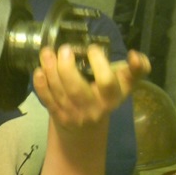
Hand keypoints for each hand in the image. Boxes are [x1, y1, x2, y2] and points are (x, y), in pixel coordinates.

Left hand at [33, 45, 149, 131]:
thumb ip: (136, 69)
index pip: (106, 82)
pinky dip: (41, 84)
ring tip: (47, 52)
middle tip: (64, 49)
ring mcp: (73, 114)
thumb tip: (136, 56)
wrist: (87, 126)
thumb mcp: (124, 83)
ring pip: (59, 92)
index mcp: (112, 98)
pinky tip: (39, 70)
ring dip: (50, 70)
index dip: (99, 63)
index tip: (93, 48)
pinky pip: (47, 100)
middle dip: (66, 68)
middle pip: (77, 89)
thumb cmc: (106, 95)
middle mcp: (93, 108)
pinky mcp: (58, 116)